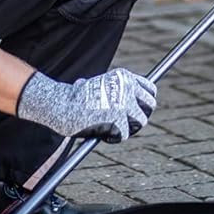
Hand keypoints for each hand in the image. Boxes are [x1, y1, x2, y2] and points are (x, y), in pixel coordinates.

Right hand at [17, 67, 156, 142]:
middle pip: (150, 105)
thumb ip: (115, 91)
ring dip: (128, 127)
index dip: (147, 100)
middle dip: (141, 115)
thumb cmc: (74, 97)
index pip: (149, 88)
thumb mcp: (98, 85)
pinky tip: (102, 134)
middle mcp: (128, 88)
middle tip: (129, 123)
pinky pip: (125, 134)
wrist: (62, 104)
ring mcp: (125, 104)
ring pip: (140, 121)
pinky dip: (114, 137)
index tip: (143, 108)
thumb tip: (131, 105)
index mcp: (124, 76)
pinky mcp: (119, 120)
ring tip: (111, 128)